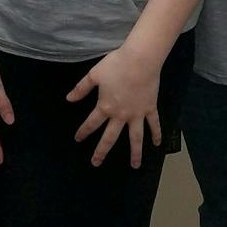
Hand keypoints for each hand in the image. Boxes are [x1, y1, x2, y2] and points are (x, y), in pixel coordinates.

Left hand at [66, 42, 161, 167]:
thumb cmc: (115, 65)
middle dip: (102, 151)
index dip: (83, 132)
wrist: (139, 61)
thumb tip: (68, 99)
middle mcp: (121, 115)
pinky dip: (156, 134)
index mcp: (105, 107)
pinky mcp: (150, 109)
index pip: (92, 123)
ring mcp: (137, 114)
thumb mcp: (94, 75)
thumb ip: (81, 88)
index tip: (78, 140)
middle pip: (110, 137)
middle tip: (96, 163)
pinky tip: (158, 144)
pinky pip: (154, 124)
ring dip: (135, 152)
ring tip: (135, 166)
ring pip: (135, 138)